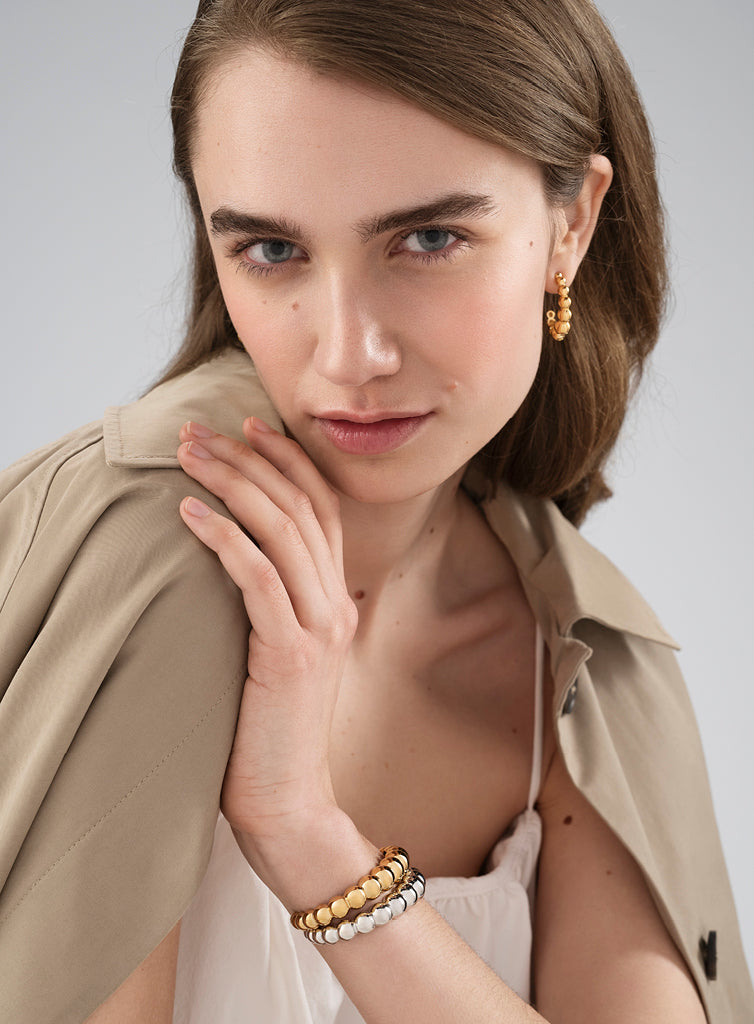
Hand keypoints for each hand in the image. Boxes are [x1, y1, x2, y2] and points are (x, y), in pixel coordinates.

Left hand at [176, 417, 357, 863]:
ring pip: (282, 531)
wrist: (289, 798)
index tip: (247, 427)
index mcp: (338, 598)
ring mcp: (319, 629)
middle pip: (301, 507)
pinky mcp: (290, 654)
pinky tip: (189, 513)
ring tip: (189, 457)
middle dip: (249, 458)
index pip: (322, 508)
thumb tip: (256, 558)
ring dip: (233, 484)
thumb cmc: (272, 726)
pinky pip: (257, 578)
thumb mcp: (287, 652)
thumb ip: (286, 604)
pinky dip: (224, 538)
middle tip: (200, 431)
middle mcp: (336, 604)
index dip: (288, 460)